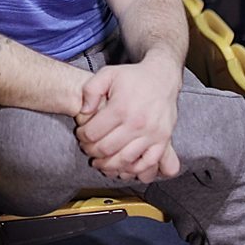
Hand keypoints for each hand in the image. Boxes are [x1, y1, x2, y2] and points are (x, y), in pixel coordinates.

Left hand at [74, 56, 181, 182]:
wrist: (163, 78)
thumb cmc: (133, 77)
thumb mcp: (108, 74)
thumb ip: (90, 90)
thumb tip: (84, 112)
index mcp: (121, 108)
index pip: (93, 133)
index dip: (82, 137)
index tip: (81, 134)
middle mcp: (137, 123)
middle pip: (106, 149)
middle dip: (91, 152)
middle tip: (88, 148)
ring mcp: (152, 134)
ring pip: (124, 160)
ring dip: (108, 166)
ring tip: (100, 162)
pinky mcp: (163, 140)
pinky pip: (147, 164)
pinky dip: (133, 170)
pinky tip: (122, 167)